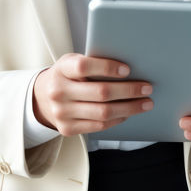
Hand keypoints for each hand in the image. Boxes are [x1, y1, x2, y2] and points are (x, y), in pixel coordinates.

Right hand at [32, 53, 152, 136]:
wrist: (42, 98)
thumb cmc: (68, 75)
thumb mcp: (74, 62)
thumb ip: (94, 63)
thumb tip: (131, 68)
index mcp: (62, 69)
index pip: (84, 67)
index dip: (107, 68)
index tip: (128, 69)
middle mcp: (59, 91)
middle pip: (100, 93)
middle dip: (129, 91)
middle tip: (148, 88)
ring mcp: (62, 112)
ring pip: (103, 113)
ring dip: (129, 108)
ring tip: (146, 103)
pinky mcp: (67, 129)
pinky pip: (99, 126)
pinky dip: (118, 119)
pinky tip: (129, 113)